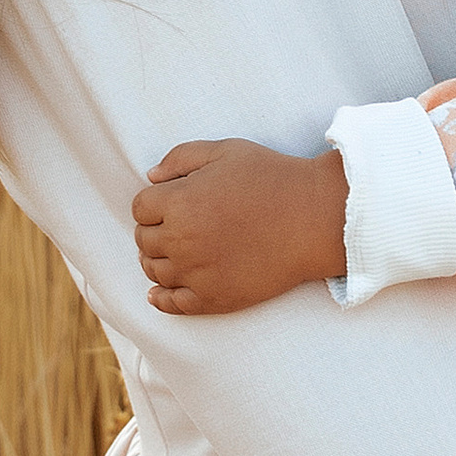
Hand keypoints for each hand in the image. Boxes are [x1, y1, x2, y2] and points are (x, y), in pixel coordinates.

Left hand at [133, 140, 350, 314]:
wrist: (315, 218)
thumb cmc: (272, 179)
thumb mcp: (225, 151)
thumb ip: (180, 158)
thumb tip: (151, 178)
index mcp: (179, 201)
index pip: (140, 208)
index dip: (153, 203)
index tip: (171, 202)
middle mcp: (181, 240)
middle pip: (144, 240)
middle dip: (155, 230)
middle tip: (177, 226)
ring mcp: (196, 272)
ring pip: (154, 272)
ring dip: (158, 261)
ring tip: (174, 253)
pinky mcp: (214, 298)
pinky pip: (173, 304)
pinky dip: (161, 299)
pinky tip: (157, 293)